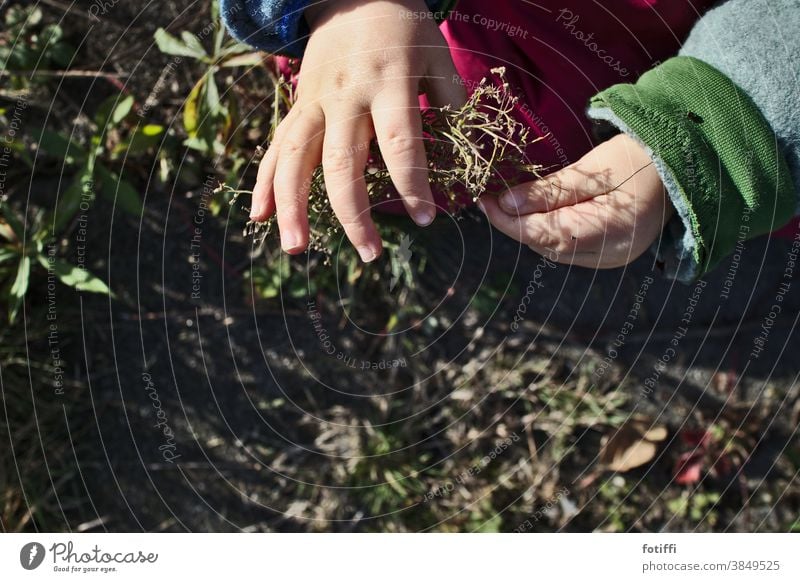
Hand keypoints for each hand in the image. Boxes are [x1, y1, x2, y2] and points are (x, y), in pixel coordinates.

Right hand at [250, 0, 464, 261]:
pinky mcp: (297, 106)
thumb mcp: (437, 56)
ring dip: (292, 207)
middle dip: (353, 213)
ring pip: (294, 157)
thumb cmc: (404, 29)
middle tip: (369, 254)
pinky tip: (259, 217)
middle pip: (340, 161)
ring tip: (295, 250)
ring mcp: (314, 101)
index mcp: (389, 82)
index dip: (412, 183)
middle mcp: (345, 95)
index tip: (427, 219)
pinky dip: (264, 181)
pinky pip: (275, 146)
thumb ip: (450, 106)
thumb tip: (466, 163)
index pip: (399, 142)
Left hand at [479, 133, 673, 268]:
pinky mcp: (610, 254)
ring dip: (528, 229)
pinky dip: (547, 231)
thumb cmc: (641, 158)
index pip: (543, 234)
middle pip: (546, 246)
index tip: (484, 201)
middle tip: (489, 199)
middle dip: (514, 224)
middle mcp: (610, 255)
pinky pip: (567, 248)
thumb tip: (506, 203)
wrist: (682, 164)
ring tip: (506, 205)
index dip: (508, 221)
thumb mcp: (593, 168)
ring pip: (554, 249)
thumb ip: (550, 190)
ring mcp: (611, 259)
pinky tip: (534, 214)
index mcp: (610, 231)